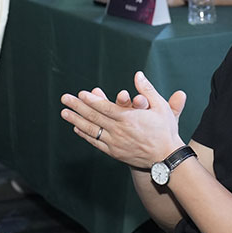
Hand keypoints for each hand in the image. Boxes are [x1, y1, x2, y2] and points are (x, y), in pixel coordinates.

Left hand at [60, 71, 185, 168]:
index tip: (80, 94)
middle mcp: (119, 131)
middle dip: (77, 107)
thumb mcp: (161, 107)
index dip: (91, 100)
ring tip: (65, 113)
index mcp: (129, 118)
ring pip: (92, 130)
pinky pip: (96, 142)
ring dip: (76, 120)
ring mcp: (115, 143)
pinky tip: (77, 128)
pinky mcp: (114, 152)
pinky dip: (85, 135)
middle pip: (94, 117)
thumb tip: (138, 74)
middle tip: (65, 99)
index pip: (105, 108)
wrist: (166, 158)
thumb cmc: (165, 131)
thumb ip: (147, 90)